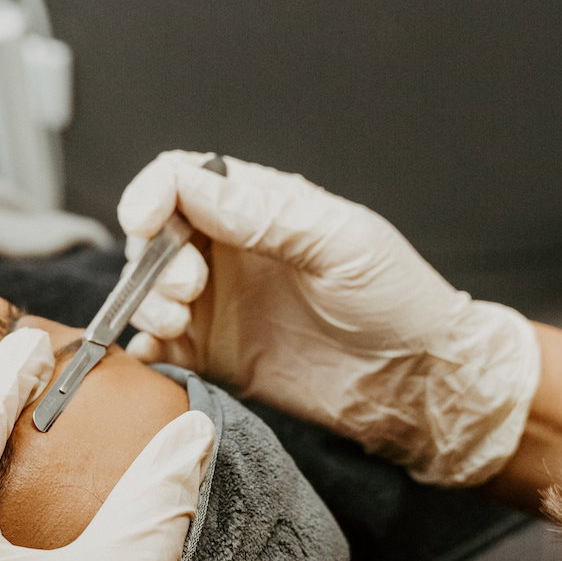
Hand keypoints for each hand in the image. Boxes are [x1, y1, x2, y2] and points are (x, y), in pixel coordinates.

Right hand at [118, 150, 540, 486]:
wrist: (415, 381)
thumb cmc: (397, 301)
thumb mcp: (339, 242)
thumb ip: (266, 215)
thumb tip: (192, 188)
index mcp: (260, 208)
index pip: (181, 180)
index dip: (151, 195)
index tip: (146, 224)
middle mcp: (231, 252)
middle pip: (155, 236)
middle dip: (152, 260)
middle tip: (186, 290)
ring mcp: (220, 305)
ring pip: (148, 291)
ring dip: (146, 303)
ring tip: (177, 322)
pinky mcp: (216, 356)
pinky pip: (161, 347)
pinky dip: (147, 348)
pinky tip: (159, 354)